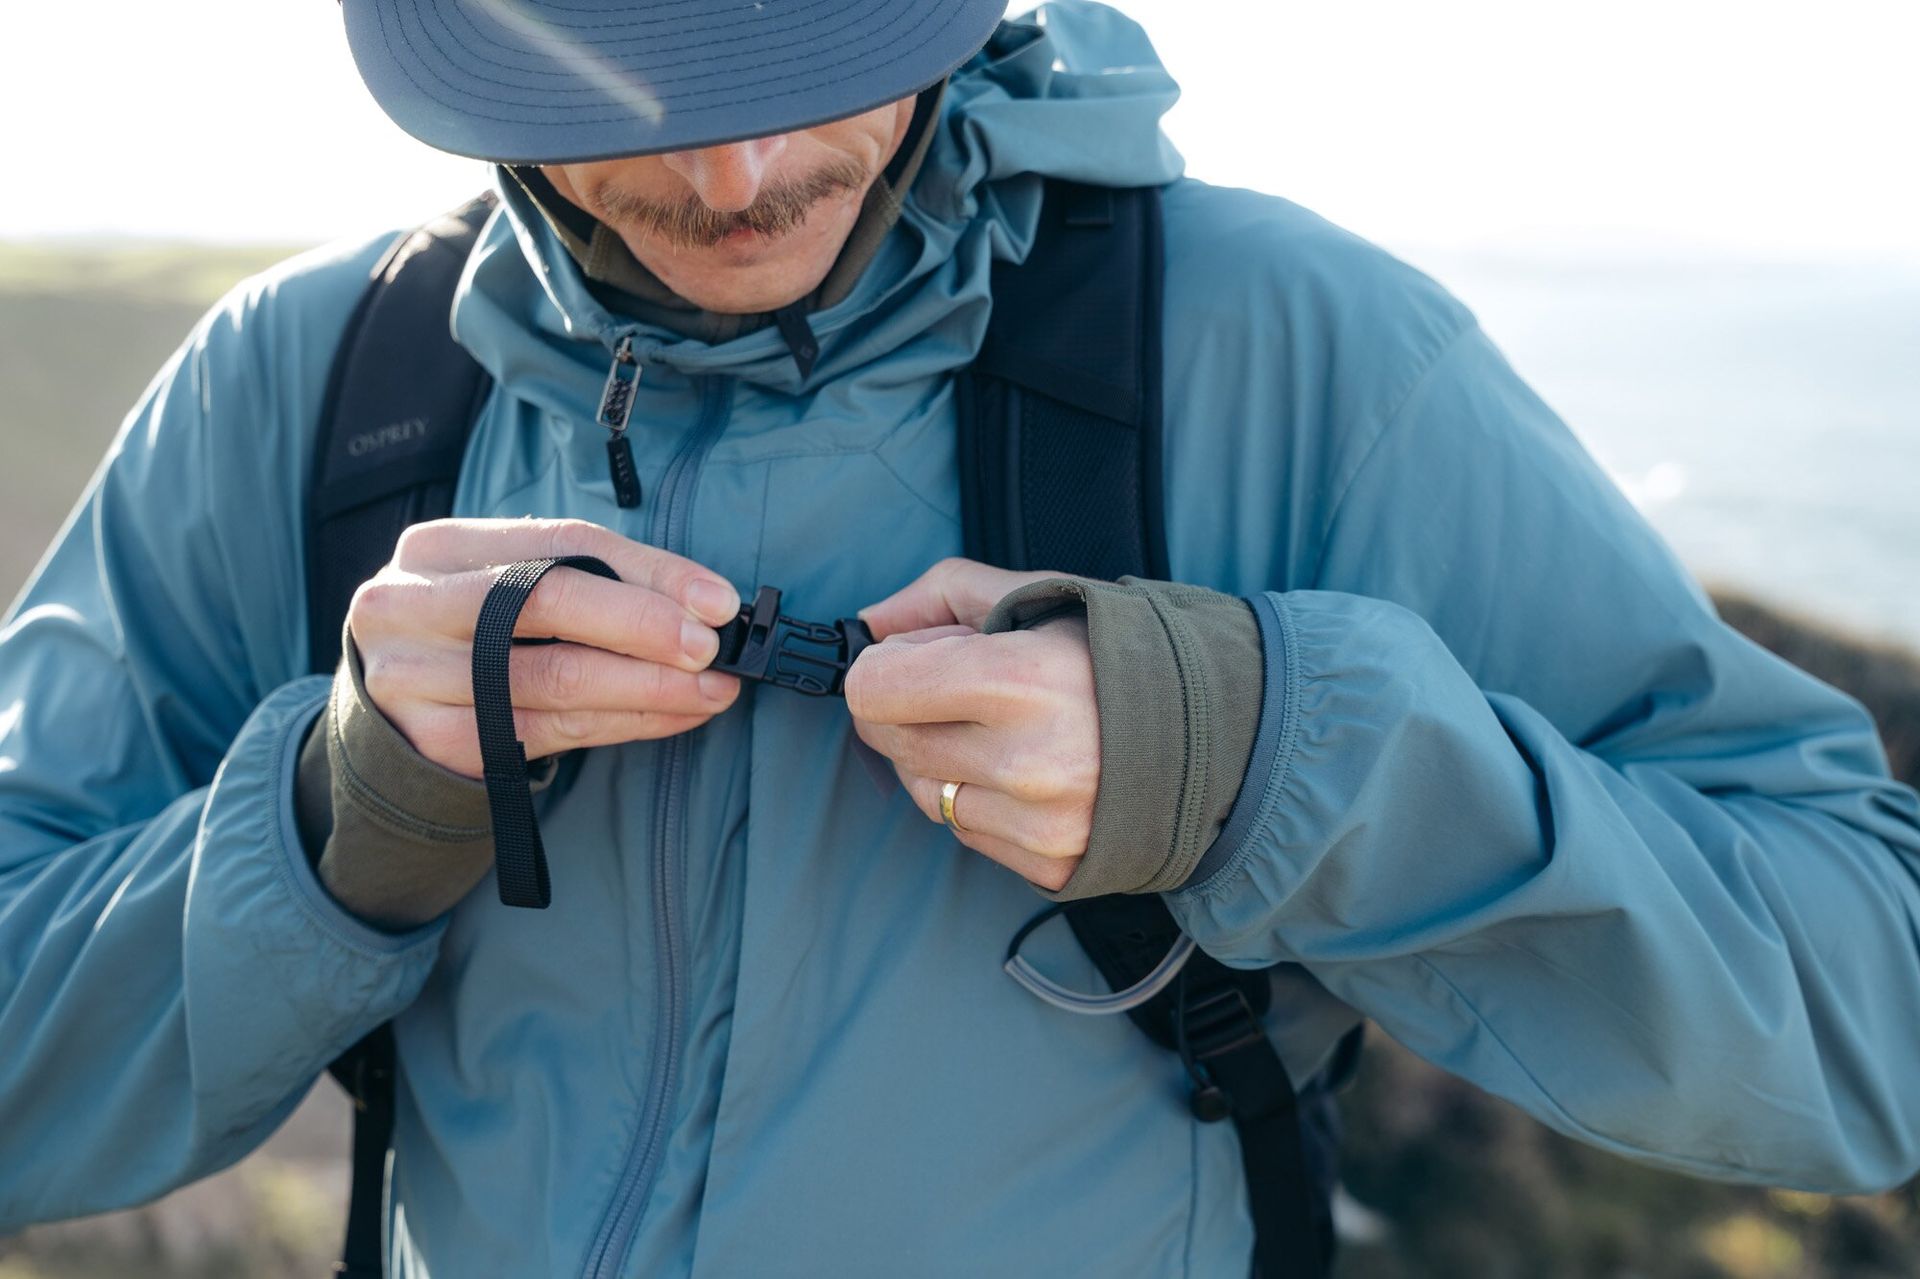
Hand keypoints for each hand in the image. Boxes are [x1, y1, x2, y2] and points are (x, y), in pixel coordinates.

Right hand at [346, 517, 742, 777]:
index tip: (716, 601)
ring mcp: (413, 676)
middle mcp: (409, 604)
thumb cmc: (474, 631)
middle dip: (644, 628)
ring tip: (711, 690)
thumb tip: (706, 601)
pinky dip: (622, 724)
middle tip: (711, 650)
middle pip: (546, 604)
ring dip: (649, 687)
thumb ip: (603, 579)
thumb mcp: (517, 584)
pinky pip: (549, 732)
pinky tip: (671, 717)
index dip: (647, 572)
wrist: (393, 710)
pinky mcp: (434, 740)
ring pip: (554, 680)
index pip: (560, 544)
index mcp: (438, 547)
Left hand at [848, 558, 1097, 891]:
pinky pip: (967, 832)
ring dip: (942, 758)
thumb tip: (869, 624)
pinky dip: (980, 800)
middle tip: (965, 691)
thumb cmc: (1126, 657)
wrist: (1227, 736)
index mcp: (1016, 680)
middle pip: (889, 740)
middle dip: (908, 708)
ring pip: (924, 792)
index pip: (873, 688)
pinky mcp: (1050, 866)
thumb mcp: (1040, 597)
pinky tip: (1026, 772)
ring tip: (1005, 729)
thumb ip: (941, 595)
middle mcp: (1023, 762)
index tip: (919, 656)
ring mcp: (1037, 824)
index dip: (887, 665)